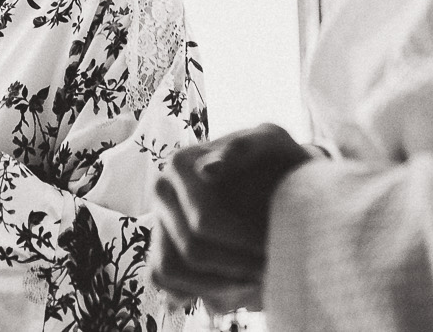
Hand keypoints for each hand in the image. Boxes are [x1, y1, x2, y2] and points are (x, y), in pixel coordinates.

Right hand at [150, 124, 312, 312]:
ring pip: (172, 270)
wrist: (272, 177)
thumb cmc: (275, 159)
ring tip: (255, 279)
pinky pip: (162, 278)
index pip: (205, 221)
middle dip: (236, 265)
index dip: (246, 242)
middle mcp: (160, 190)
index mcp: (179, 163)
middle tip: (272, 268)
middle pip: (193, 251)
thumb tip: (208, 171)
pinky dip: (191, 289)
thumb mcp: (270, 143)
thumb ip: (245, 147)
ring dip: (216, 283)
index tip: (277, 247)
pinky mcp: (158, 244)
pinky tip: (228, 285)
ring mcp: (155, 219)